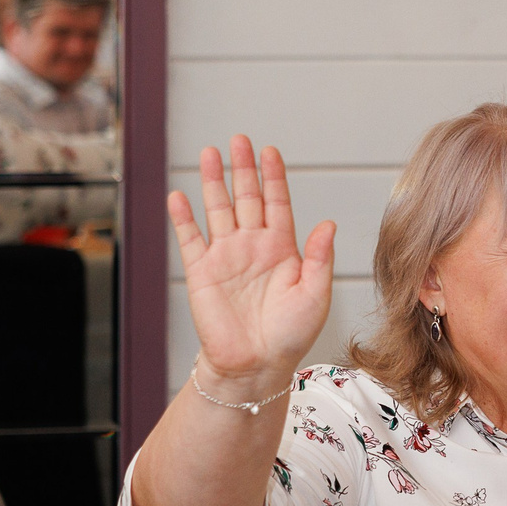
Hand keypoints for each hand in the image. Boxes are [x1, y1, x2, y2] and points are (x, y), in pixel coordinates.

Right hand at [169, 136, 338, 386]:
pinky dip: (183, 217)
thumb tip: (327, 224)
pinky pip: (191, 239)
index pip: (277, 203)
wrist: (257, 366)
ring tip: (209, 154)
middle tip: (238, 139)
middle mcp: (253, 247)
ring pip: (218, 210)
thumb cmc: (290, 335)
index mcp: (282, 249)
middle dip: (242, 168)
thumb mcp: (315, 294)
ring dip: (212, 182)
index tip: (270, 150)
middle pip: (246, 198)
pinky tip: (179, 195)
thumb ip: (318, 258)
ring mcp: (226, 257)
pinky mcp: (202, 272)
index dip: (273, 177)